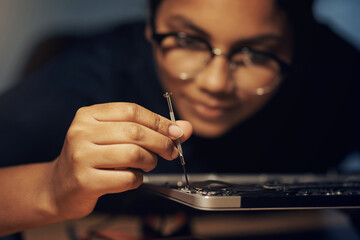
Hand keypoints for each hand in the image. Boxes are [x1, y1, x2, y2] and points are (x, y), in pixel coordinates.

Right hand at [48, 103, 191, 219]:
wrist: (59, 187)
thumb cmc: (93, 158)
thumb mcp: (115, 137)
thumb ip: (149, 129)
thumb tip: (185, 128)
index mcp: (88, 115)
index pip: (132, 110)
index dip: (159, 121)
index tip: (176, 132)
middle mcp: (81, 132)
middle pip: (135, 132)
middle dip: (162, 142)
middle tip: (171, 151)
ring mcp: (81, 156)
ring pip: (133, 154)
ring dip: (150, 161)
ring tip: (148, 164)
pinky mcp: (85, 181)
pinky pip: (127, 178)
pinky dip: (137, 179)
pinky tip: (131, 177)